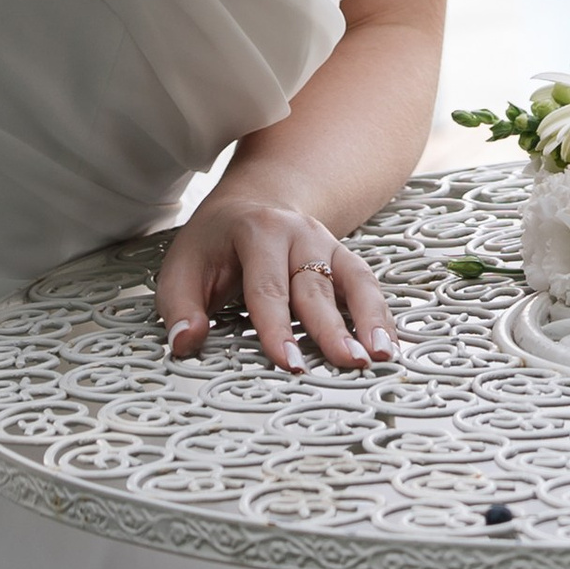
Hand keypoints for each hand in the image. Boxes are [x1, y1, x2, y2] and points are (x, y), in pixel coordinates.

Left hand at [155, 183, 394, 372]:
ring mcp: (327, 244)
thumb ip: (180, 308)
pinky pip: (366, 285)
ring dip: (370, 318)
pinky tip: (389, 344)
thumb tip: (185, 344)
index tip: (288, 364)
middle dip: (331, 328)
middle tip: (347, 363)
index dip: (277, 327)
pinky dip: (381, 315)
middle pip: (316, 286)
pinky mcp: (344, 259)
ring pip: (353, 281)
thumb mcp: (181, 268)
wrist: (252, 204)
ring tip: (382, 355)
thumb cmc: (213, 246)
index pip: (267, 286)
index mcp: (257, 232)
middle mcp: (299, 234)